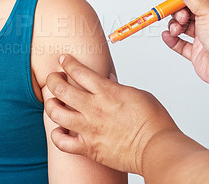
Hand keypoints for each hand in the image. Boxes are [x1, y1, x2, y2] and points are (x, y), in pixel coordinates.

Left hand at [45, 54, 177, 174]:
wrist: (157, 149)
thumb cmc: (153, 122)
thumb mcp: (137, 94)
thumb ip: (118, 87)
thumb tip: (107, 80)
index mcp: (107, 92)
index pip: (78, 71)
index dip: (67, 63)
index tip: (63, 60)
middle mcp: (94, 108)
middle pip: (61, 89)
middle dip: (52, 79)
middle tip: (53, 78)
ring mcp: (89, 128)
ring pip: (56, 113)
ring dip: (50, 105)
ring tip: (53, 102)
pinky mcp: (89, 147)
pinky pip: (62, 142)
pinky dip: (57, 135)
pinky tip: (60, 130)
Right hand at [162, 0, 208, 94]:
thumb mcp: (207, 10)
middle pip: (188, 10)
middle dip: (177, 12)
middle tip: (173, 13)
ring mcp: (205, 37)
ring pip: (183, 27)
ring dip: (175, 26)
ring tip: (176, 29)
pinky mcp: (198, 52)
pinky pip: (180, 44)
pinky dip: (172, 40)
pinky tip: (168, 36)